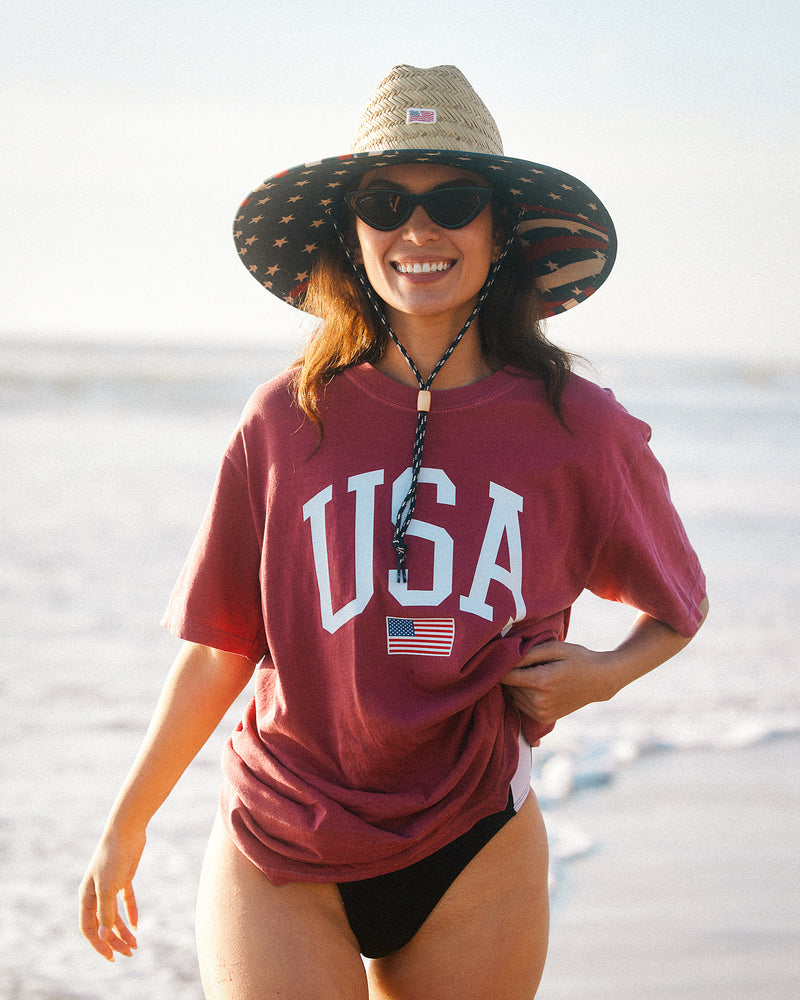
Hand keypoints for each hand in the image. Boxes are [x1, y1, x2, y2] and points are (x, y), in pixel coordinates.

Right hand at [79, 827, 144, 960]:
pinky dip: (130, 912)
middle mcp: (95, 893)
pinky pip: (125, 900)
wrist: (126, 831)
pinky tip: (137, 924)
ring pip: (114, 915)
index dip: (99, 943)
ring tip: (135, 944)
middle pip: (103, 924)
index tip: (111, 956)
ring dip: (123, 930)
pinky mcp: (123, 878)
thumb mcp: (108, 888)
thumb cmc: (113, 858)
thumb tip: (103, 937)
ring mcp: (109, 886)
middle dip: (114, 940)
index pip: (89, 928)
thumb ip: (105, 913)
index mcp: (86, 897)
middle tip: (129, 953)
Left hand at [500, 640, 613, 727]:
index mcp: (542, 682)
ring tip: (532, 671)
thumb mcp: (555, 648)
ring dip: (516, 685)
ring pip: (512, 696)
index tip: (504, 655)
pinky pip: (520, 705)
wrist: (599, 681)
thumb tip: (504, 657)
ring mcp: (542, 713)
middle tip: (524, 661)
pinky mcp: (544, 718)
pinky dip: (522, 695)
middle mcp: (539, 702)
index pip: (505, 676)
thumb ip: (528, 653)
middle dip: (510, 673)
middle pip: (508, 687)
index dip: (501, 665)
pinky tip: (535, 684)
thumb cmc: (577, 659)